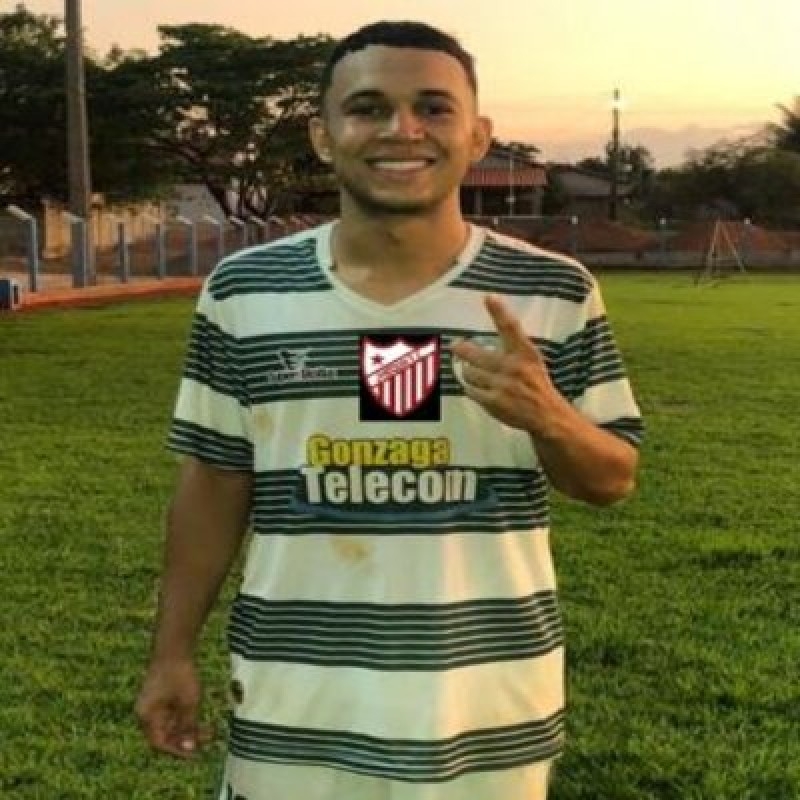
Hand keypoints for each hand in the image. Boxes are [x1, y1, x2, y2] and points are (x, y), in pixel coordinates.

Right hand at [135, 659, 212, 758]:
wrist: (175, 645)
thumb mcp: (189, 702)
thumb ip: (189, 726)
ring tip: (208, 730)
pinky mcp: (160, 694)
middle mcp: (146, 712)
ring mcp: (152, 703)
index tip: (196, 753)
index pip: (159, 743)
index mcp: (147, 716)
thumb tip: (191, 747)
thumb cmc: (180, 673)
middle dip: (185, 739)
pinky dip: (185, 718)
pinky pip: (172, 713)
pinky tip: (200, 717)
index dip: (177, 750)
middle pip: (164, 734)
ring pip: (170, 724)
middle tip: (206, 740)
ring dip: (187, 729)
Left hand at [451, 294, 566, 435]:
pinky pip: (471, 390)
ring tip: (472, 372)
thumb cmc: (536, 383)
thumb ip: (512, 346)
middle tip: (454, 345)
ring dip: (468, 372)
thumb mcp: (531, 359)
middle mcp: (513, 367)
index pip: (511, 328)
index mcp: (525, 353)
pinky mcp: (494, 402)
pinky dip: (472, 388)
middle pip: (475, 353)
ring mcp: (502, 385)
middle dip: (461, 349)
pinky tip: (478, 388)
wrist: (546, 414)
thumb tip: (489, 334)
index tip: (489, 297)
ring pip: (469, 373)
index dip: (500, 312)